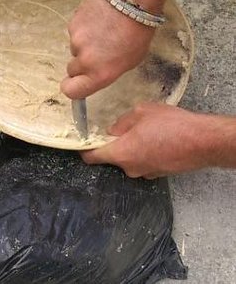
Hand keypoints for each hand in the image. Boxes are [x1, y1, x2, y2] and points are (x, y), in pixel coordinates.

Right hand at [61, 0, 154, 98]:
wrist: (131, 0)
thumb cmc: (137, 31)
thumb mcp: (130, 61)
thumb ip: (107, 71)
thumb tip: (96, 72)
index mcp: (100, 73)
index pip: (71, 91)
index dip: (72, 88)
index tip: (75, 84)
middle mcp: (84, 60)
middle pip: (72, 69)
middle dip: (81, 64)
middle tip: (97, 53)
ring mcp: (76, 40)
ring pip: (75, 48)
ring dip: (85, 44)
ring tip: (103, 32)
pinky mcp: (72, 24)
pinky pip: (75, 32)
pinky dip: (84, 29)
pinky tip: (99, 22)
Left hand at [81, 103, 218, 177]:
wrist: (205, 141)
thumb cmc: (173, 125)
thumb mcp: (140, 113)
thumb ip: (121, 123)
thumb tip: (113, 130)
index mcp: (121, 154)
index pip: (92, 158)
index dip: (84, 149)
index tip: (81, 142)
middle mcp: (131, 168)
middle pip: (111, 157)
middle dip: (114, 143)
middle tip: (122, 128)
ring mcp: (146, 173)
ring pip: (129, 159)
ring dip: (131, 147)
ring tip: (145, 131)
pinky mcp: (159, 173)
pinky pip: (144, 161)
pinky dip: (145, 152)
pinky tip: (156, 139)